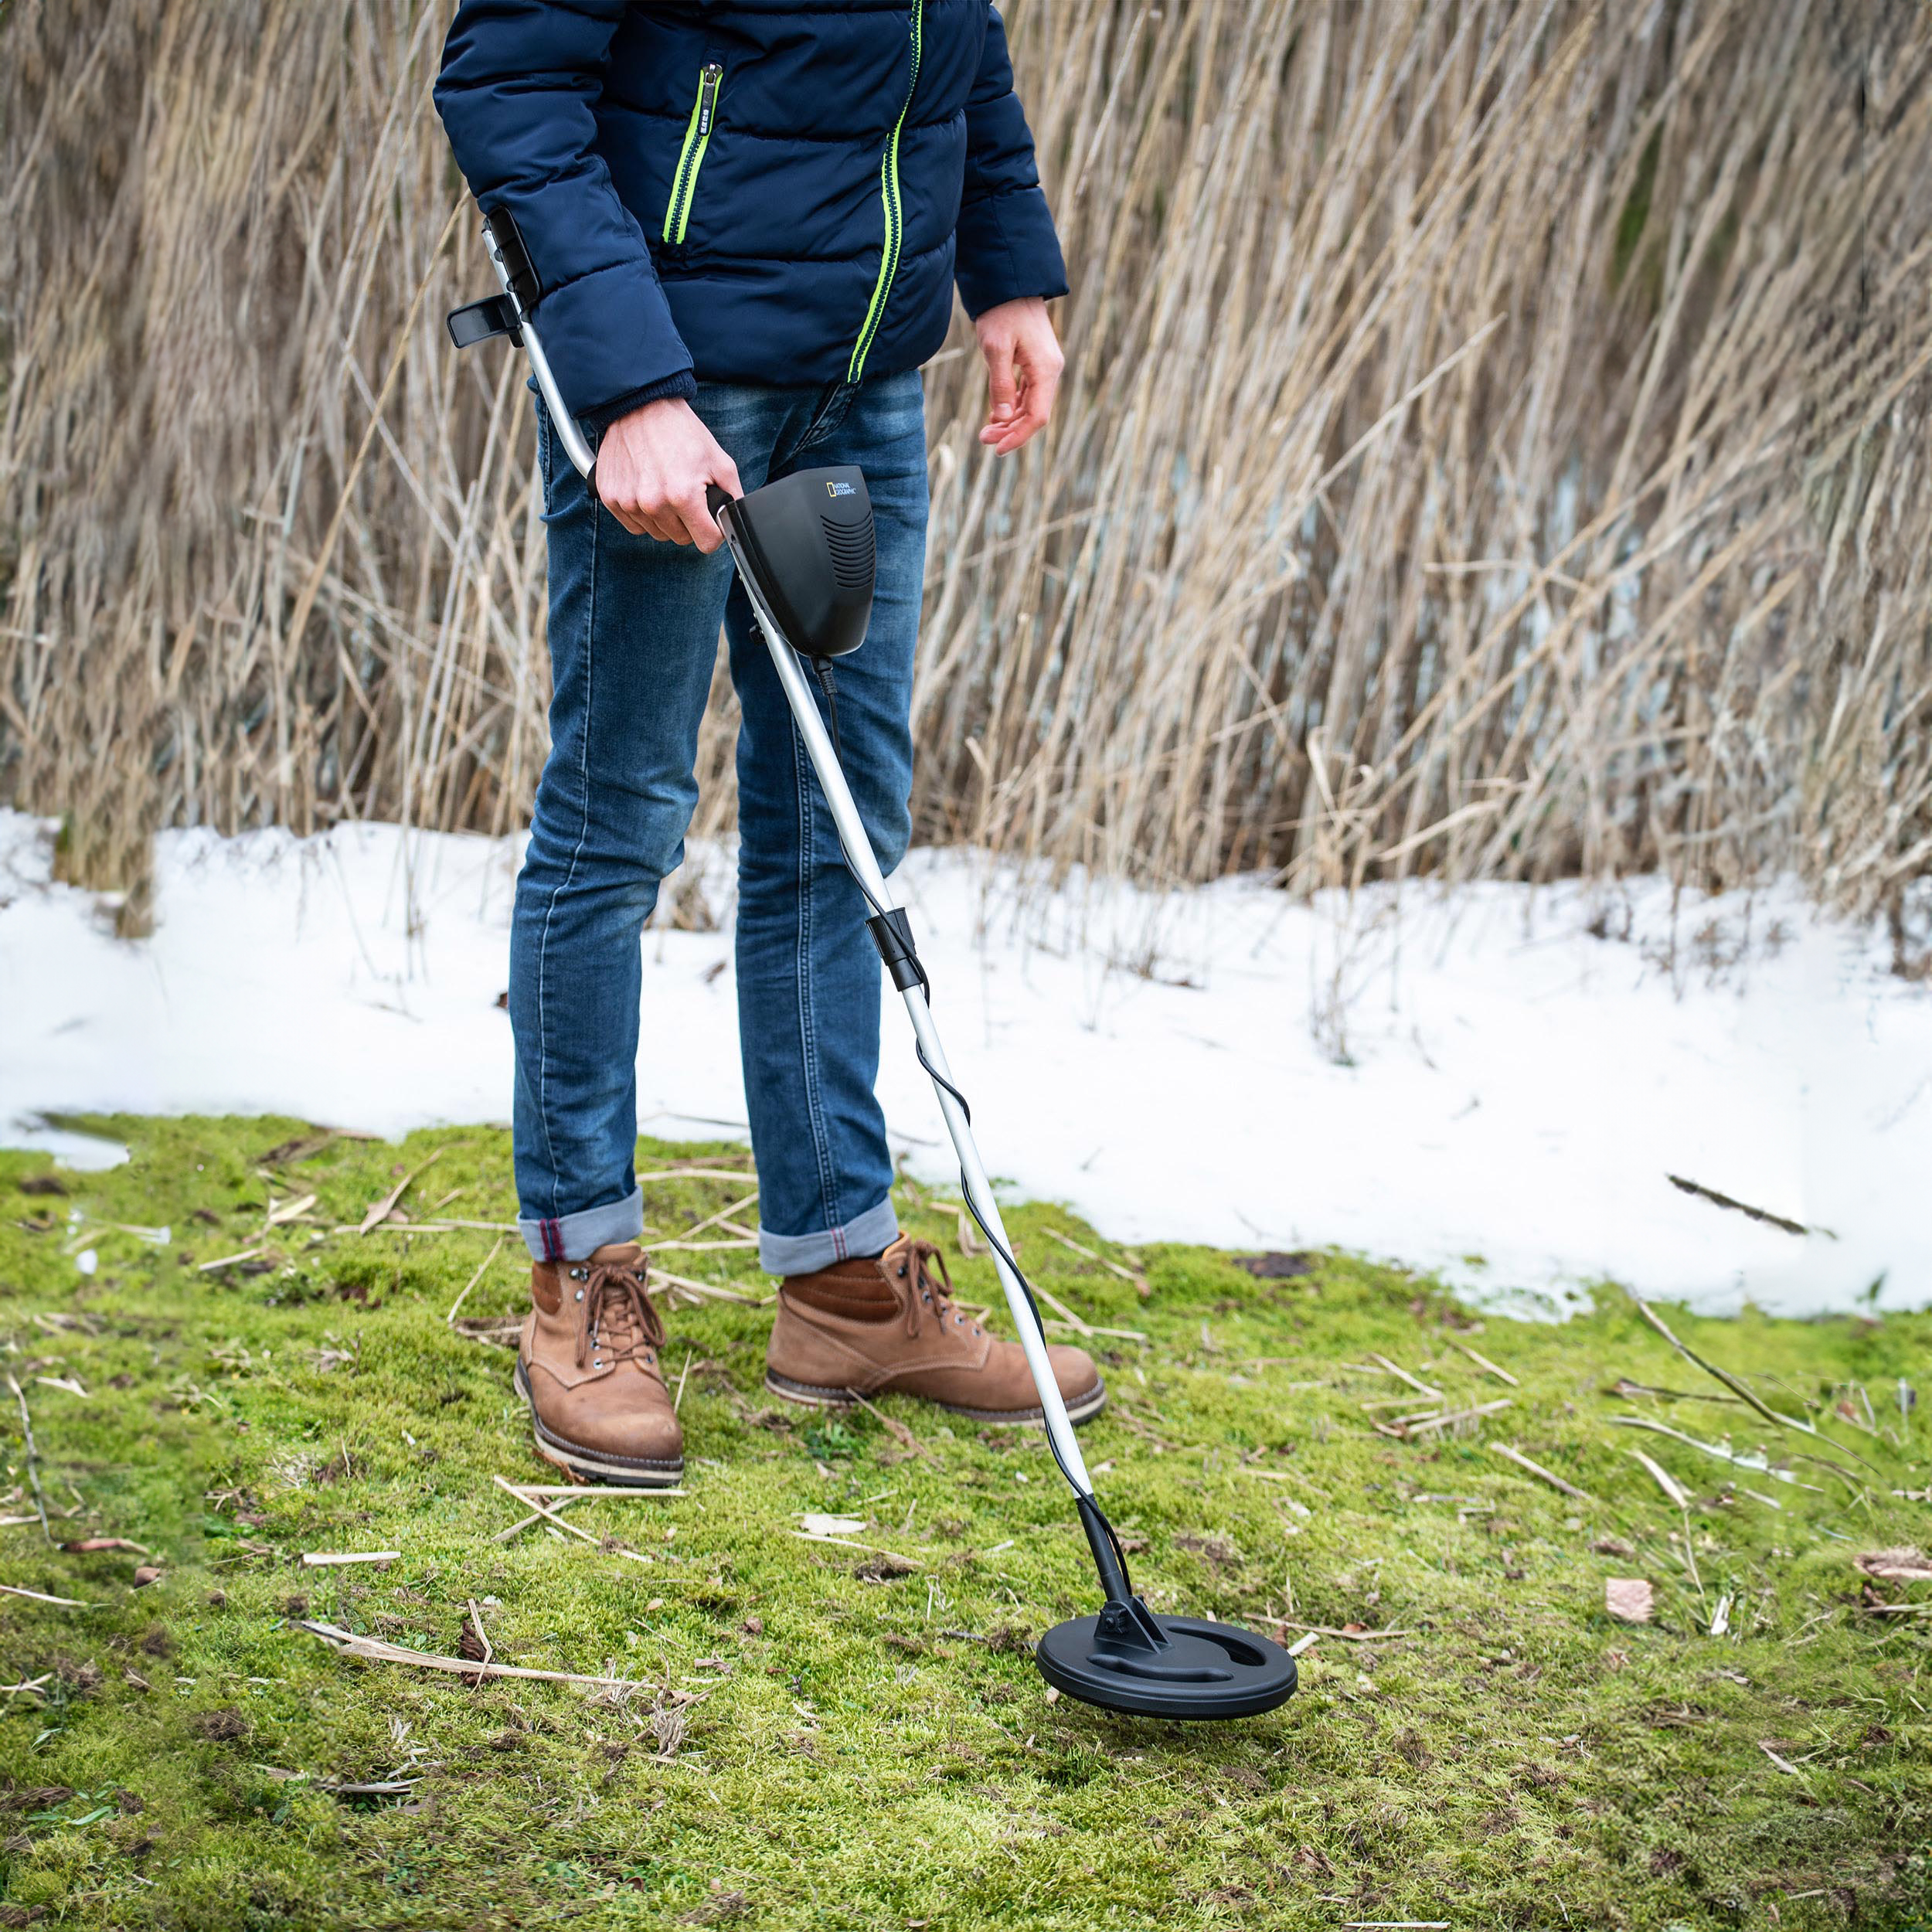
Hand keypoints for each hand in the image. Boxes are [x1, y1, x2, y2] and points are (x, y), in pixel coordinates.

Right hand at [593, 397, 741, 549]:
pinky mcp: (611, 498)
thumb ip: (732, 497)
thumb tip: (735, 521)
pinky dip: (643, 514)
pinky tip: (647, 489)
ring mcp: (629, 502)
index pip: (706, 543)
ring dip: (665, 518)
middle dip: (688, 522)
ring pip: (658, 533)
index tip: (709, 519)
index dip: (712, 532)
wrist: (641, 406)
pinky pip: (635, 525)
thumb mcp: (719, 460)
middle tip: (686, 493)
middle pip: (681, 539)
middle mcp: (653, 503)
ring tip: (665, 487)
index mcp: (683, 496)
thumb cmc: (680, 431)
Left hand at [974, 297, 1062, 454]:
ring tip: (987, 430)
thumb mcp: (995, 347)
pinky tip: (997, 414)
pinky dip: (1013, 406)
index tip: (997, 449)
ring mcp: (1045, 367)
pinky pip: (1028, 393)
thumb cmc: (1002, 311)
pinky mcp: (1036, 363)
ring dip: (1010, 421)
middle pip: (1035, 414)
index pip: (1037, 416)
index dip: (1018, 436)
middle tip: (983, 438)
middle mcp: (1051, 370)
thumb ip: (1001, 384)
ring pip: (1031, 405)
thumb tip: (1003, 417)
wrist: (1011, 282)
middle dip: (1011, 431)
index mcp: (1045, 369)